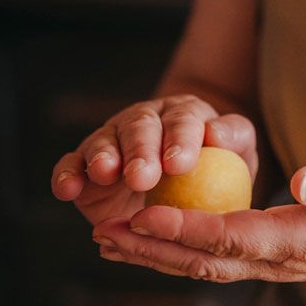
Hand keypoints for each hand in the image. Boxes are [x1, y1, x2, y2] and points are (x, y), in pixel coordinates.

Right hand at [50, 95, 257, 224]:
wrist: (186, 190)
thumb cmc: (219, 172)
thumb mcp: (239, 154)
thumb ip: (234, 138)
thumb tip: (217, 132)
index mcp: (183, 114)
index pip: (183, 120)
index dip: (179, 139)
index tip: (179, 165)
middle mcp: (144, 122)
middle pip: (139, 127)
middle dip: (139, 150)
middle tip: (141, 177)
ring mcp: (112, 143)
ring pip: (103, 142)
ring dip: (102, 157)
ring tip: (105, 173)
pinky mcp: (86, 168)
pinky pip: (72, 166)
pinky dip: (66, 175)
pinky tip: (66, 190)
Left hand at [91, 159, 305, 282]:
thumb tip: (304, 182)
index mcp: (299, 242)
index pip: (230, 238)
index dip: (183, 230)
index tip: (141, 218)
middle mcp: (279, 262)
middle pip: (204, 262)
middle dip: (151, 251)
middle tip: (102, 235)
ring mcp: (274, 264)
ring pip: (204, 266)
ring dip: (156, 256)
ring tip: (110, 242)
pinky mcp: (272, 257)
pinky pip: (216, 258)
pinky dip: (178, 250)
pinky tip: (153, 239)